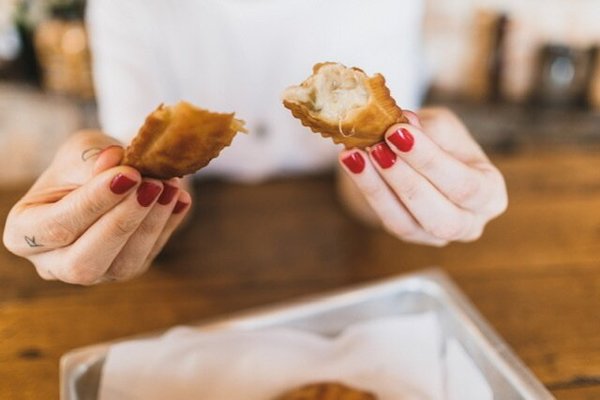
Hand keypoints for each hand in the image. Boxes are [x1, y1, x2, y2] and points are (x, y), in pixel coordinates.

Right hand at [3, 130, 191, 284]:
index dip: (94, 202)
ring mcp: (94, 272)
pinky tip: (181, 198)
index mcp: (24, 233)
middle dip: (123, 222)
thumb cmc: (86, 163)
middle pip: (84, 262)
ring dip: (151, 225)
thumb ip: (93, 161)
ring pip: (123, 265)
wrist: (113, 173)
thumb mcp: (81, 151)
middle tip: (152, 185)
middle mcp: (54, 263)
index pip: (57, 227)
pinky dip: (168, 225)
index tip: (128, 174)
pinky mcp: (127, 269)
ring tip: (171, 187)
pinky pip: (149, 256)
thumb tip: (117, 163)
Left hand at [338, 107, 506, 245]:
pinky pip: (388, 219)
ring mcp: (438, 235)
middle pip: (441, 215)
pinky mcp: (410, 235)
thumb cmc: (438, 141)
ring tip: (356, 155)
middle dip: (405, 180)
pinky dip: (368, 191)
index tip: (397, 132)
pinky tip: (352, 164)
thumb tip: (405, 122)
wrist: (415, 157)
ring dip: (379, 187)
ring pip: (409, 223)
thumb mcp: (442, 126)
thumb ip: (428, 128)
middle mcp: (470, 222)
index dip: (430, 161)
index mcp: (490, 193)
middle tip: (376, 147)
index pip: (465, 185)